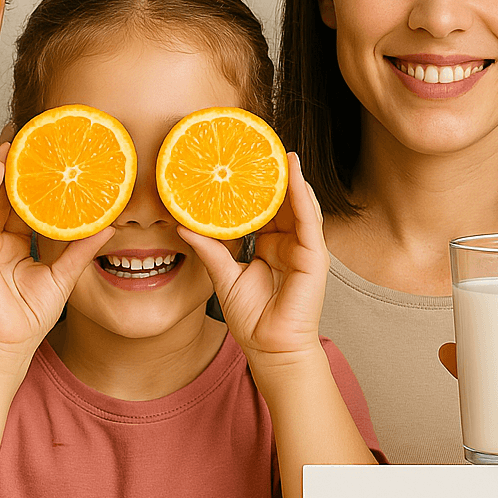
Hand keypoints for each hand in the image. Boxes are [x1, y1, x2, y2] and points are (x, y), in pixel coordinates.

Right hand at [0, 143, 112, 355]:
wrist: (9, 342)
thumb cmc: (32, 316)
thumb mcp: (64, 275)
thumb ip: (82, 249)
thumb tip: (109, 226)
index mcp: (17, 245)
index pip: (28, 206)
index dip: (39, 183)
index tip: (52, 160)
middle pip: (8, 195)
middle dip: (17, 167)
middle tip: (30, 137)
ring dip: (1, 168)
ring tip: (14, 141)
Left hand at [179, 153, 328, 369]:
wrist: (270, 349)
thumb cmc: (252, 319)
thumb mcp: (223, 276)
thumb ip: (208, 249)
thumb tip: (182, 227)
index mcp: (271, 248)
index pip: (264, 211)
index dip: (254, 189)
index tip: (239, 166)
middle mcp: (290, 245)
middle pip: (283, 203)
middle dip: (274, 177)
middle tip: (259, 149)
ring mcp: (304, 250)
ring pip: (299, 206)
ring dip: (292, 179)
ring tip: (281, 152)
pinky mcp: (315, 257)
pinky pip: (308, 220)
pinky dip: (301, 196)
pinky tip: (294, 175)